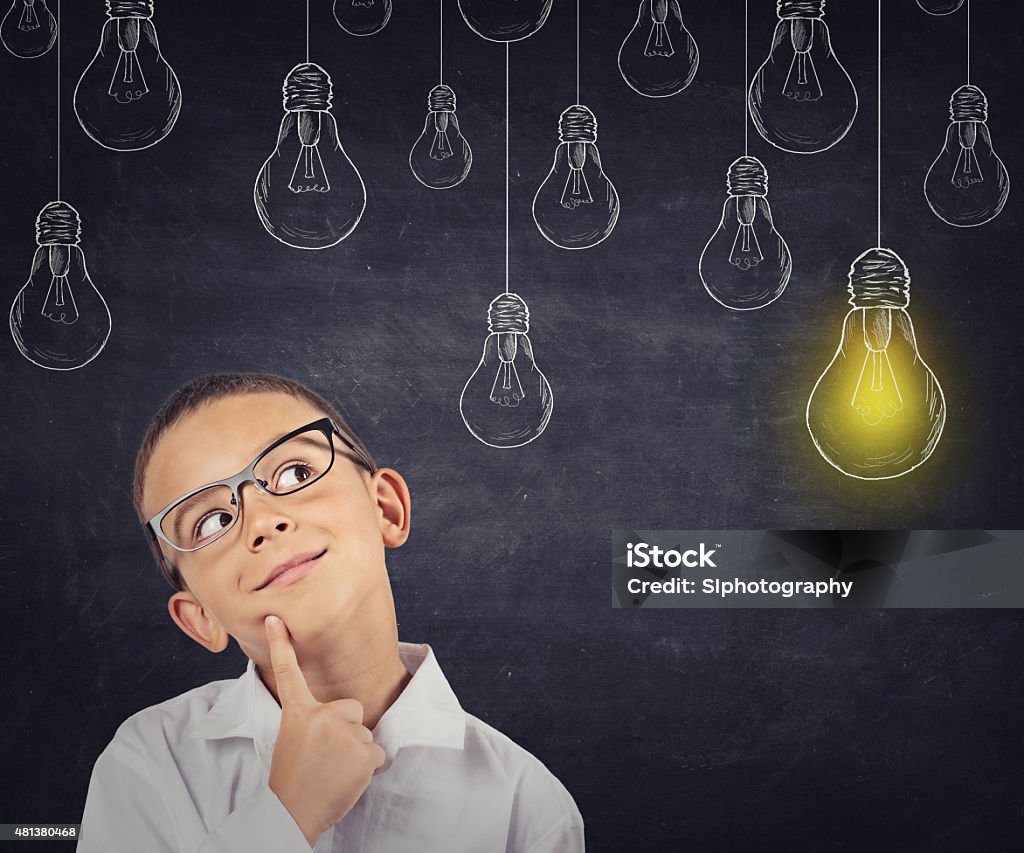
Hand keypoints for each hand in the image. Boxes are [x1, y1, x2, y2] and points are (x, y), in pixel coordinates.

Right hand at [264, 615, 385, 846]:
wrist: (293, 813)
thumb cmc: (293, 778)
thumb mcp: (292, 739)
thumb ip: (313, 721)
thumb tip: (338, 714)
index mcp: (299, 712)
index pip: (288, 673)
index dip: (282, 644)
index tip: (275, 619)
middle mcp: (323, 716)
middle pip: (352, 710)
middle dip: (347, 730)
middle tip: (326, 756)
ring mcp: (346, 733)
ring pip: (365, 734)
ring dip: (355, 752)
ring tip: (332, 770)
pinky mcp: (365, 752)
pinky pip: (377, 753)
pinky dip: (367, 767)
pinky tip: (346, 778)